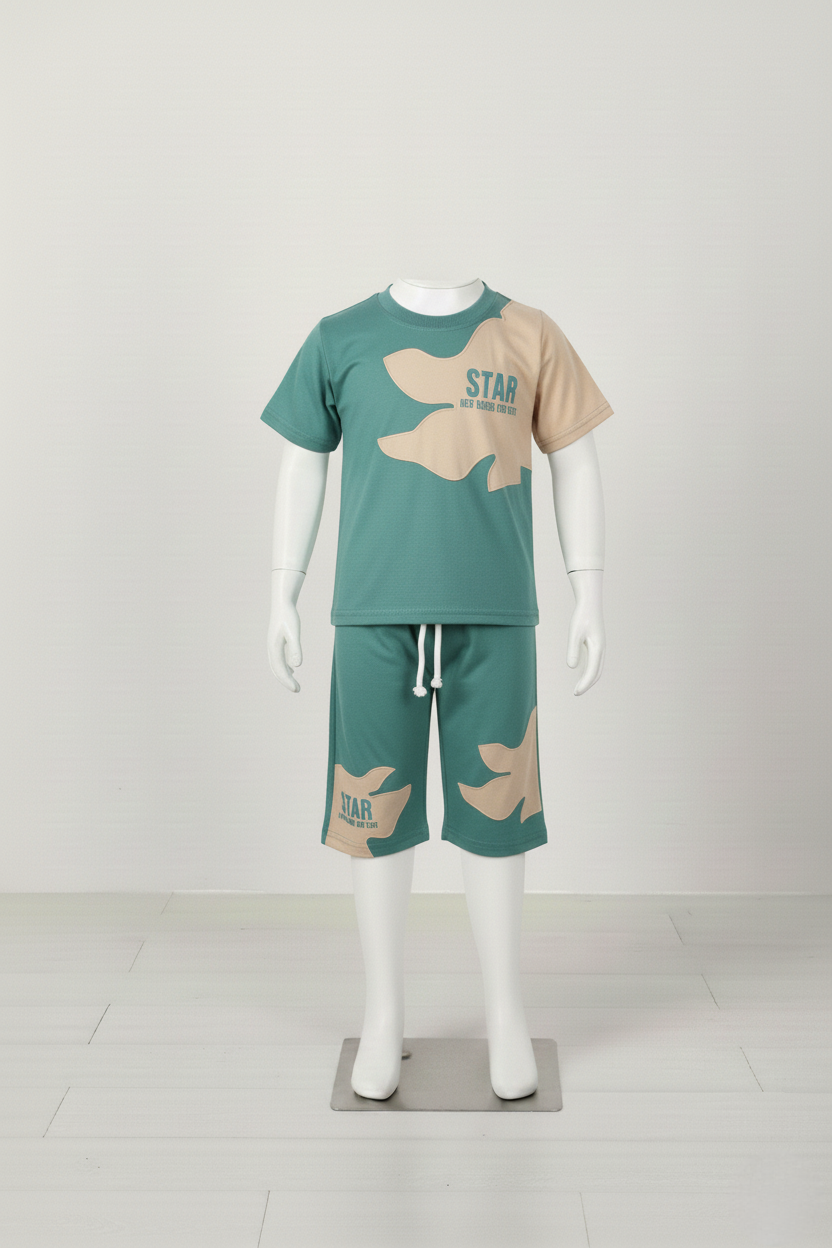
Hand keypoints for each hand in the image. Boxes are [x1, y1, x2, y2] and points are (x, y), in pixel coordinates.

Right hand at [267, 602, 302, 692]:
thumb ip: (295, 649)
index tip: (297, 689)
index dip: (288, 681)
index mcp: (274, 648)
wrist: (283, 603)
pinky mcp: (278, 641)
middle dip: (286, 681)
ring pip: (277, 665)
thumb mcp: (294, 633)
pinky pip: (279, 658)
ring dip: (285, 675)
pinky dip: (285, 666)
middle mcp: (272, 649)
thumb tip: (297, 666)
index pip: (280, 670)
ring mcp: (274, 645)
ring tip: (294, 684)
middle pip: (277, 670)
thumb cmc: (288, 617)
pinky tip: (292, 669)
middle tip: (297, 690)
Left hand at [566, 569, 605, 694]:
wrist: (590, 604)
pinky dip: (589, 671)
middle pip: (596, 673)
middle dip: (587, 684)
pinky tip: (581, 674)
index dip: (584, 684)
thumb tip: (572, 667)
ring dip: (589, 679)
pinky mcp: (596, 645)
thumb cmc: (581, 617)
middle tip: (576, 693)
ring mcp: (600, 648)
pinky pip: (594, 662)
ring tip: (578, 688)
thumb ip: (573, 650)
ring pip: (597, 668)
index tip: (576, 693)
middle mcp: (601, 650)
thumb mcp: (574, 633)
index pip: (592, 672)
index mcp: (597, 649)